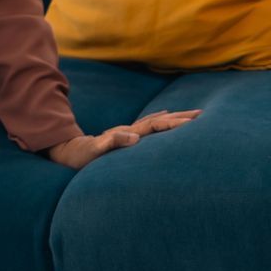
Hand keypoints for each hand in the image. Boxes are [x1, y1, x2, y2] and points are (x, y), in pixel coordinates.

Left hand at [45, 108, 201, 170]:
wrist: (67, 152)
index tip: (193, 123)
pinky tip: (165, 116)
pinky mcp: (125, 136)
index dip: (174, 124)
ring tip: (192, 115)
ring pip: (156, 121)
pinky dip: (160, 119)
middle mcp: (129, 130)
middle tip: (203, 114)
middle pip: (159, 120)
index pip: (155, 126)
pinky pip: (148, 125)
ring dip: (174, 117)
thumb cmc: (81, 156)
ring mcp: (128, 131)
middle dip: (181, 117)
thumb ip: (113, 142)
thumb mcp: (94, 151)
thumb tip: (135, 138)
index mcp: (126, 133)